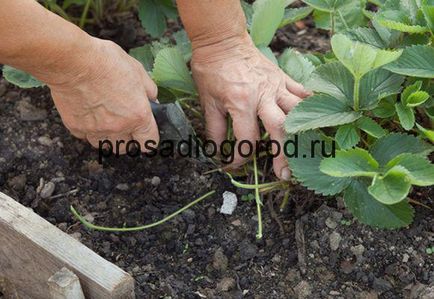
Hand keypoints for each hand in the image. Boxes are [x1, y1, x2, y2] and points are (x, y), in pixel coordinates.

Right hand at [47, 38, 158, 153]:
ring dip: (109, 137)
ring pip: (106, 145)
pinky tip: (89, 115)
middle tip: (125, 124)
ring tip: (107, 121)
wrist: (72, 60)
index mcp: (138, 115)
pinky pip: (86, 136)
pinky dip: (89, 130)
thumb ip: (149, 89)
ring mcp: (96, 130)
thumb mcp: (137, 70)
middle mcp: (119, 127)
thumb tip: (152, 99)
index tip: (145, 133)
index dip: (149, 138)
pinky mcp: (76, 127)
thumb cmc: (105, 61)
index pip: (149, 142)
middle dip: (129, 139)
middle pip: (128, 148)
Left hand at [191, 34, 310, 179]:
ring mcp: (277, 85)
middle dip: (283, 154)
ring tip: (305, 151)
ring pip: (298, 111)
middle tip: (284, 175)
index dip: (240, 157)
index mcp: (241, 102)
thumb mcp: (208, 101)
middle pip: (279, 128)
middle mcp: (263, 95)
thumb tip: (217, 152)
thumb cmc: (212, 70)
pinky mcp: (283, 78)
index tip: (233, 165)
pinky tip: (317, 119)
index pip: (246, 138)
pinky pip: (302, 92)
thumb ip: (214, 128)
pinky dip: (311, 105)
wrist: (222, 41)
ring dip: (302, 132)